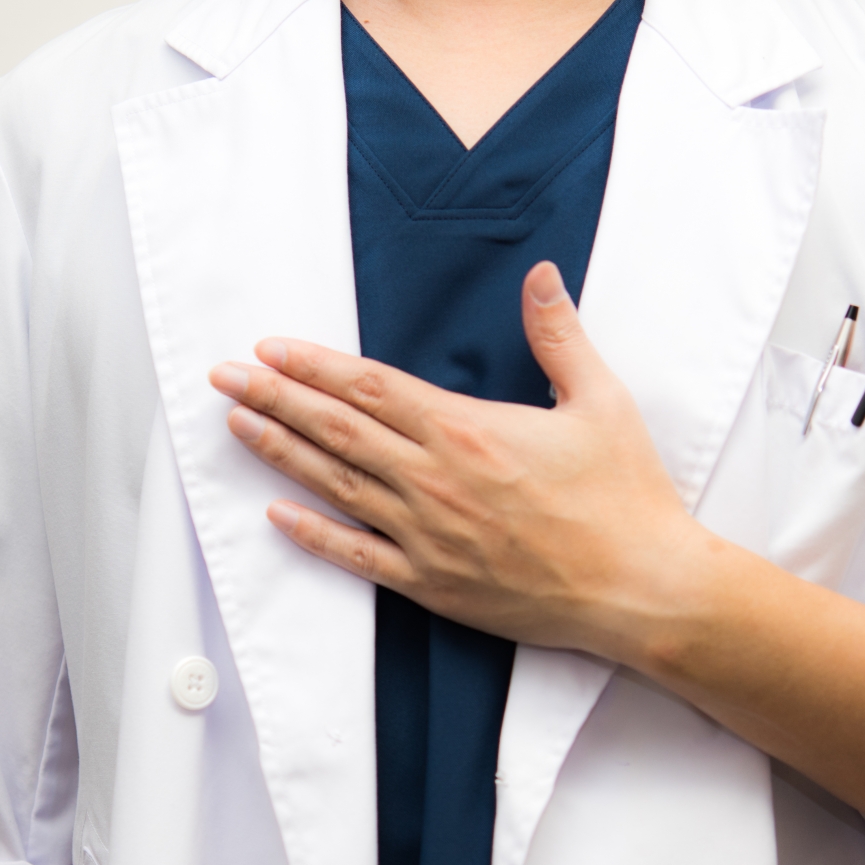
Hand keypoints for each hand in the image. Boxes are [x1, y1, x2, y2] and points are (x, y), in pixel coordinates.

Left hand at [207, 260, 708, 663]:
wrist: (640, 589)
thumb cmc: (625, 497)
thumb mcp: (601, 401)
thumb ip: (559, 335)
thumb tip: (540, 276)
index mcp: (468, 431)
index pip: (369, 387)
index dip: (312, 366)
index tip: (270, 350)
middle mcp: (435, 481)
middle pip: (335, 430)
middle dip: (273, 399)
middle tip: (224, 379)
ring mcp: (427, 536)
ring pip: (335, 485)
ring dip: (280, 453)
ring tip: (236, 426)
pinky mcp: (431, 584)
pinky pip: (357, 556)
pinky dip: (313, 534)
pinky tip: (277, 513)